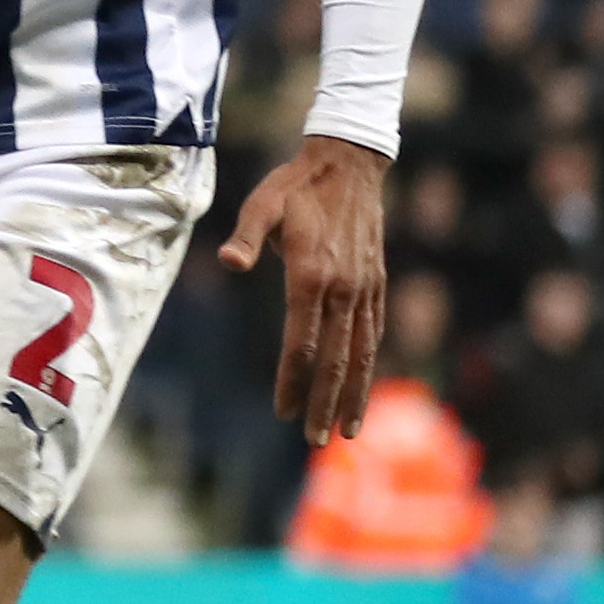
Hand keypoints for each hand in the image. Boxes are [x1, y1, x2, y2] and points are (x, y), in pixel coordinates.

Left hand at [219, 133, 391, 445]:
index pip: (301, 343)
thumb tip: (228, 262)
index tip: (284, 413)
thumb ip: (247, 237)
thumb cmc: (295, 186)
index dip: (292, 380)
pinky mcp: (375, 282)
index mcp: (313, 276)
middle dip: (324, 402)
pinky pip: (373, 331)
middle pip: (336, 358)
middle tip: (315, 440)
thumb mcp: (263, 203)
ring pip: (362, 351)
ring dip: (354, 393)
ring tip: (347, 430)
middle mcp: (344, 288)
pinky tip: (362, 385)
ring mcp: (365, 287)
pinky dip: (369, 362)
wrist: (350, 163)